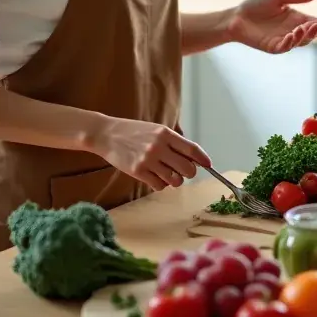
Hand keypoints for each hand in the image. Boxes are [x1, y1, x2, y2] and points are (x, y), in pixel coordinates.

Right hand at [89, 116, 211, 191]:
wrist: (108, 135)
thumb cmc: (135, 132)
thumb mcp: (157, 130)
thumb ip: (174, 142)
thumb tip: (193, 158)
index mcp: (165, 134)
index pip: (192, 149)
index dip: (203, 159)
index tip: (208, 165)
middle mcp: (158, 147)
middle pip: (187, 168)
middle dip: (189, 172)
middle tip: (183, 171)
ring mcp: (148, 161)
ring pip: (174, 180)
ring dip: (175, 180)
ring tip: (168, 174)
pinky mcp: (137, 172)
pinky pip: (159, 185)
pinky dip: (161, 184)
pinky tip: (156, 177)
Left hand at [228, 0, 316, 53]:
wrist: (236, 16)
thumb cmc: (255, 6)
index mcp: (295, 18)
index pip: (313, 22)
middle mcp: (291, 30)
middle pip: (310, 34)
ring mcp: (282, 39)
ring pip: (299, 42)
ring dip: (305, 36)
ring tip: (306, 28)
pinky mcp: (272, 47)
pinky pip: (284, 47)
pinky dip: (290, 42)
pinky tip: (292, 35)